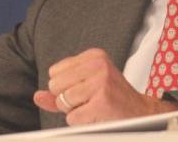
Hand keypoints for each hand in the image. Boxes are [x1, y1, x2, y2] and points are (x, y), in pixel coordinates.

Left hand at [33, 48, 177, 125]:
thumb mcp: (86, 86)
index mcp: (94, 55)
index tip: (85, 88)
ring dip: (75, 111)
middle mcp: (98, 65)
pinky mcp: (102, 102)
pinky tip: (97, 114)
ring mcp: (101, 83)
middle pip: (55, 85)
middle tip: (89, 99)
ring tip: (94, 106)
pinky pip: (73, 117)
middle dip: (67, 99)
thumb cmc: (111, 98)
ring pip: (63, 102)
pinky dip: (82, 121)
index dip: (64, 87)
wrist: (140, 112)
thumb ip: (60, 91)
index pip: (54, 72)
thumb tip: (37, 96)